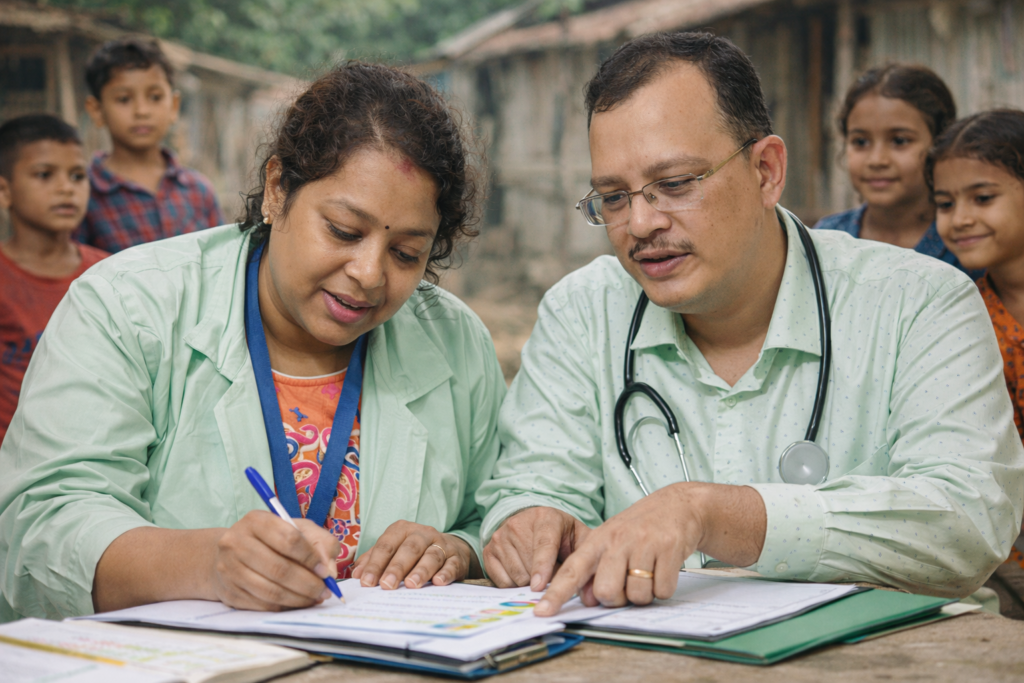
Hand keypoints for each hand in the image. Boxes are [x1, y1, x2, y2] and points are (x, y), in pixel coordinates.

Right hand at [209, 510, 339, 610]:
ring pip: (270, 591)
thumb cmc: (271, 539)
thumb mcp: (298, 529)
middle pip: (279, 569)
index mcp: (256, 521)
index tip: (325, 571)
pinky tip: (297, 602)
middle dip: (308, 584)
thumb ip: (321, 543)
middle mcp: (237, 542)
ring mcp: (229, 569)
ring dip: (298, 599)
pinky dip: (284, 607)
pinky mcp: (229, 592)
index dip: (311, 558)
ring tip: (314, 598)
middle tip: (324, 591)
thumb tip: (329, 571)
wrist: (231, 554)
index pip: (289, 539)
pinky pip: (261, 605)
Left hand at [350, 522, 475, 588]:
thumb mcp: (394, 549)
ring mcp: (442, 545)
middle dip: (397, 567)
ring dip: (421, 570)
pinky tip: (438, 582)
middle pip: (409, 548)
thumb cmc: (415, 551)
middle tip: (387, 585)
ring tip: (412, 585)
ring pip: (431, 555)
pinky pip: (452, 564)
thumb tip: (357, 574)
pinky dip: (446, 573)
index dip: (376, 563)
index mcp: (403, 530)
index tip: (367, 582)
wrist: (450, 548)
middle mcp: (423, 534)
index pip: (387, 545)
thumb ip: (374, 559)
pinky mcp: (457, 558)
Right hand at [483, 507, 589, 590]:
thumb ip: (586, 553)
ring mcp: (501, 536)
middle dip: (544, 581)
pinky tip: (523, 573)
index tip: (540, 586)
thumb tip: (590, 580)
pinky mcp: (489, 550)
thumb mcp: (578, 536)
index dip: (543, 567)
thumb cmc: (561, 534)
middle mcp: (518, 524)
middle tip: (552, 576)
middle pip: (529, 567)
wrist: (533, 522)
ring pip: (516, 576)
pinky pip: (502, 581)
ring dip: (529, 583)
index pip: (543, 545)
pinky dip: (514, 585)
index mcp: (546, 518)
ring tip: (538, 573)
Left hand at [533, 483, 765, 616]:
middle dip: (617, 598)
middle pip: (606, 592)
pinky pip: (663, 590)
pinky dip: (664, 589)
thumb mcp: (611, 541)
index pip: (571, 570)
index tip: (542, 611)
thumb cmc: (639, 529)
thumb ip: (596, 569)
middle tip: (626, 583)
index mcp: (597, 541)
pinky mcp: (669, 548)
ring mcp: (643, 543)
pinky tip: (664, 569)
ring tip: (648, 573)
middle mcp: (617, 541)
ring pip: (637, 595)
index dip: (556, 594)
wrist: (677, 505)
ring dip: (644, 594)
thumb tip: (588, 599)